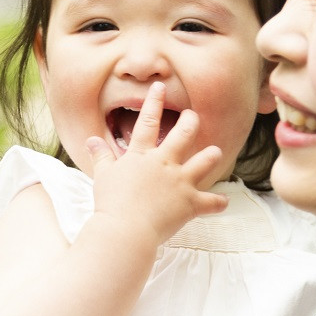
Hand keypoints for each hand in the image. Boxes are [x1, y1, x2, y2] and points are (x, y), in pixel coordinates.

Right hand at [85, 81, 228, 246]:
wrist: (126, 228)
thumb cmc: (110, 203)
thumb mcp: (103, 176)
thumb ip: (101, 156)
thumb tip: (91, 140)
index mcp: (142, 155)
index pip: (148, 122)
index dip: (154, 102)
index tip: (160, 87)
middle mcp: (164, 163)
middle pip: (184, 134)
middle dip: (190, 122)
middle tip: (194, 116)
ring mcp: (180, 182)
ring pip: (204, 161)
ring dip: (211, 155)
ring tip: (215, 151)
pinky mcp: (190, 203)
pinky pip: (210, 202)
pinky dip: (217, 203)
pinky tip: (224, 202)